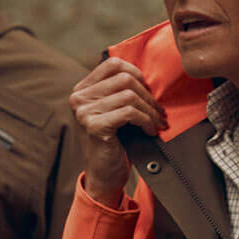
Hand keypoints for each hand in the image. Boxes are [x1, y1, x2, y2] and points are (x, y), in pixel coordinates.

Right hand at [69, 57, 166, 206]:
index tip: (149, 91)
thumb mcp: (114, 111)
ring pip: (129, 95)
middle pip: (124, 79)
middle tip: (160, 112)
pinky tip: (150, 130)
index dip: (136, 73)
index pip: (112, 64)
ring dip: (150, 110)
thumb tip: (149, 77)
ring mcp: (84, 112)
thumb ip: (121, 92)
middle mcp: (79, 98)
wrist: (105, 175)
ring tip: (158, 122)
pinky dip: (146, 120)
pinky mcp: (94, 126)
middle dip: (148, 96)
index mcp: (82, 90)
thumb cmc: (114, 142)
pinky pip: (129, 112)